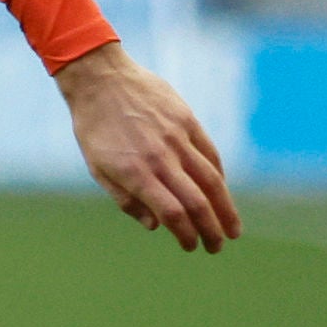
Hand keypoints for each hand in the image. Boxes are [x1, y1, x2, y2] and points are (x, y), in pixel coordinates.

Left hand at [56, 41, 239, 254]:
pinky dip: (219, 176)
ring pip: (212, 180)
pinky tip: (222, 191)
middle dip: (211, 230)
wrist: (100, 79)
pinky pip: (210, 154)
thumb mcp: (98, 169)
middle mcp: (161, 158)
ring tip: (232, 228)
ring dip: (225, 208)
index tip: (190, 246)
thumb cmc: (94, 128)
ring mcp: (177, 138)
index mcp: (136, 174)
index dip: (186, 235)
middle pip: (197, 202)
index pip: (172, 214)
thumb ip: (127, 200)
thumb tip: (156, 226)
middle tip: (217, 247)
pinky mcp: (187, 121)